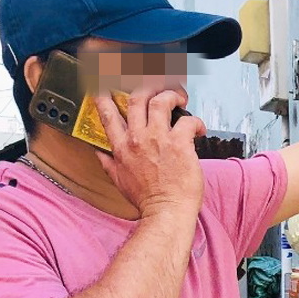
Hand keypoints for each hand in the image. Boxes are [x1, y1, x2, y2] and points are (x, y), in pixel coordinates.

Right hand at [94, 88, 206, 219]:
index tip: (109, 84)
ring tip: (179, 99)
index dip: (107, 94)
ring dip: (171, 95)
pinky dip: (196, 121)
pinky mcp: (180, 144)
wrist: (166, 212)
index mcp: (121, 147)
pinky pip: (188, 121)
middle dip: (147, 87)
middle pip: (136, 98)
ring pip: (161, 101)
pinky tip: (199, 129)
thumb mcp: (118, 180)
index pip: (107, 113)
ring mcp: (159, 139)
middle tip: (157, 88)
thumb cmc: (147, 200)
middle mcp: (138, 138)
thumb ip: (108, 163)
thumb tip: (99, 153)